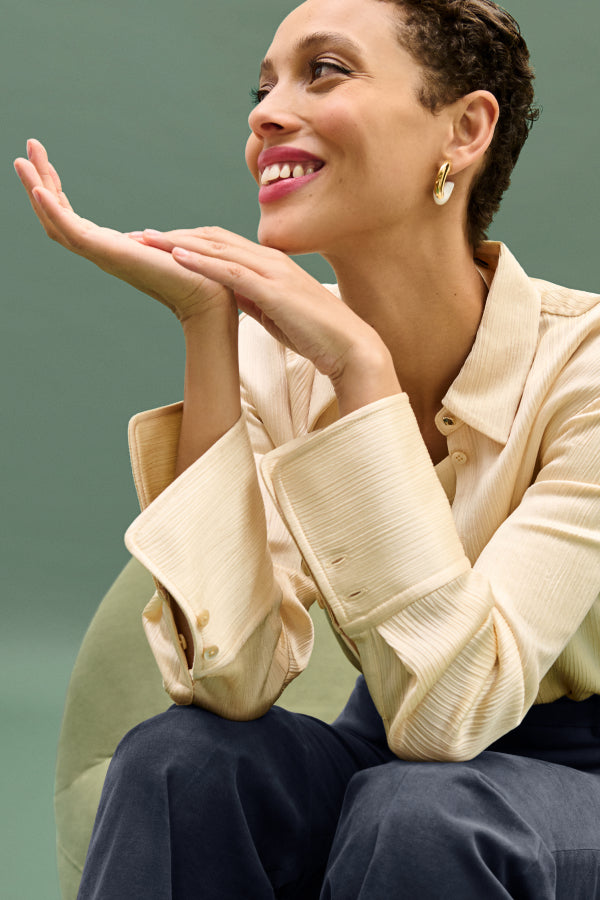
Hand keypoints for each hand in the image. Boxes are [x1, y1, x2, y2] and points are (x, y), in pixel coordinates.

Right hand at [13, 139, 233, 321]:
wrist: (212, 299)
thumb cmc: (197, 276)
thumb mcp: (164, 248)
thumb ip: (148, 242)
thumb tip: (143, 237)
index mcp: (112, 249)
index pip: (72, 218)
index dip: (55, 191)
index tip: (44, 161)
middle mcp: (102, 253)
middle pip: (56, 218)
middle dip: (39, 184)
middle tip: (26, 150)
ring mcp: (103, 255)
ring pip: (56, 223)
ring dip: (37, 191)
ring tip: (22, 161)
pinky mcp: (111, 255)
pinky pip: (72, 232)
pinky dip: (53, 212)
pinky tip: (39, 190)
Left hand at [141, 226, 400, 412]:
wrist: (349, 346)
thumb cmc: (316, 334)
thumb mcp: (276, 312)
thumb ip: (254, 299)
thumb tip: (232, 295)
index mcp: (270, 264)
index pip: (221, 244)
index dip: (187, 240)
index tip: (158, 242)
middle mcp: (270, 260)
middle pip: (213, 238)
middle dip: (173, 236)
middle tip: (138, 235)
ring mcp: (272, 272)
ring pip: (217, 249)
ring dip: (177, 244)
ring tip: (145, 242)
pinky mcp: (274, 290)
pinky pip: (232, 272)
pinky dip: (202, 262)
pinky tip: (177, 258)